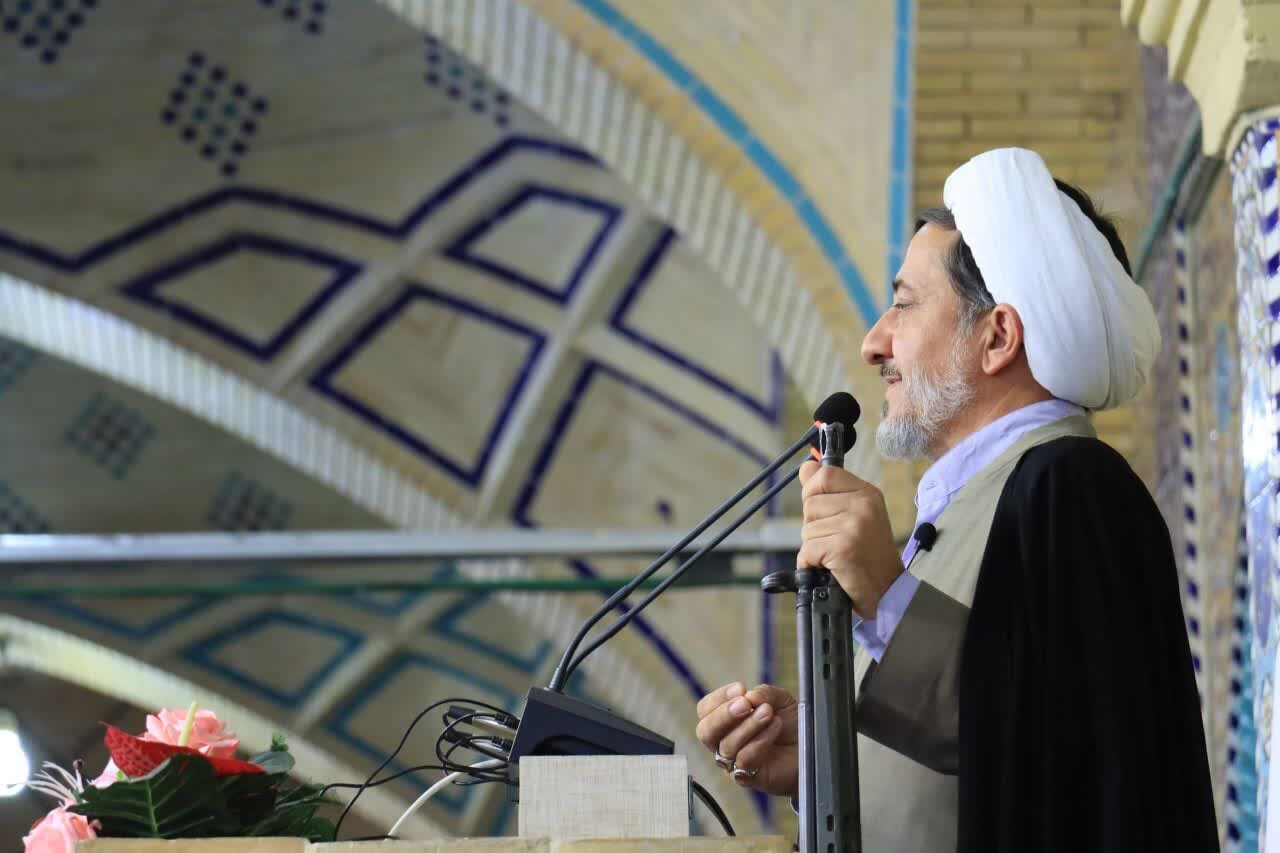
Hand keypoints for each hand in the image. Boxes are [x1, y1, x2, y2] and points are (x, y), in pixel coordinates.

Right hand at [695, 682, 797, 796]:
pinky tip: (774, 729)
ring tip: (767, 713)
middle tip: (745, 704)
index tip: (740, 688)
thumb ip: (763, 693)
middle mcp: (725, 742)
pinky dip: (760, 741)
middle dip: (724, 715)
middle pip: (706, 731)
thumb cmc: (791, 725)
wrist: (811, 749)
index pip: (705, 710)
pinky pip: (745, 760)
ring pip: (727, 746)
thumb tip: (749, 696)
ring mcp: (734, 762)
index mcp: (726, 721)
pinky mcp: (749, 777)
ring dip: (748, 726)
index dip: (719, 698)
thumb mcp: (779, 700)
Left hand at [797, 460, 903, 617]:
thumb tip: (807, 466)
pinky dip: (812, 563)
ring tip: (838, 554)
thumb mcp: (855, 515)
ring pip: (807, 529)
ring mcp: (854, 526)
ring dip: (814, 547)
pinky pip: (807, 550)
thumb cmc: (868, 555)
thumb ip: (829, 491)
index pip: (824, 474)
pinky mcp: (843, 548)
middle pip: (810, 503)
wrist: (888, 591)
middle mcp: (863, 505)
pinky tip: (831, 567)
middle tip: (837, 540)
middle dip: (815, 525)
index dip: (813, 491)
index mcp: (867, 493)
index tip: (823, 510)